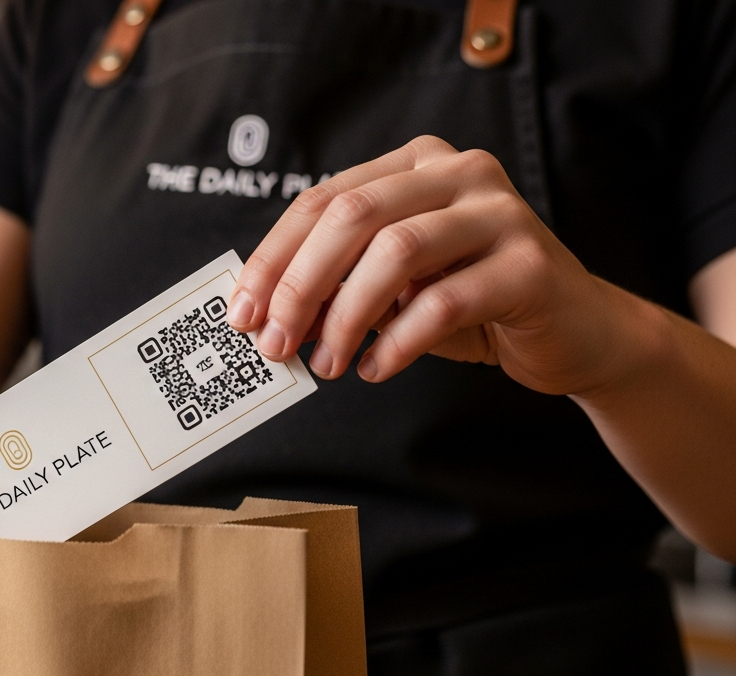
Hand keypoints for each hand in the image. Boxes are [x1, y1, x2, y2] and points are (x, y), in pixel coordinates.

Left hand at [227, 135, 651, 397]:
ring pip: (397, 252)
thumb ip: (338, 281)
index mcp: (415, 165)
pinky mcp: (530, 265)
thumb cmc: (470, 304)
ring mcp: (500, 213)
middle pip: (353, 215)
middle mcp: (459, 173)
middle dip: (300, 284)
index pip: (323, 200)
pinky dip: (397, 342)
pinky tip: (375, 368)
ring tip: (326, 363)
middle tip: (275, 343)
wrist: (576, 334)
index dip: (274, 258)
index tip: (242, 312)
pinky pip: (444, 303)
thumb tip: (264, 312)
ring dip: (346, 315)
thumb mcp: (393, 285)